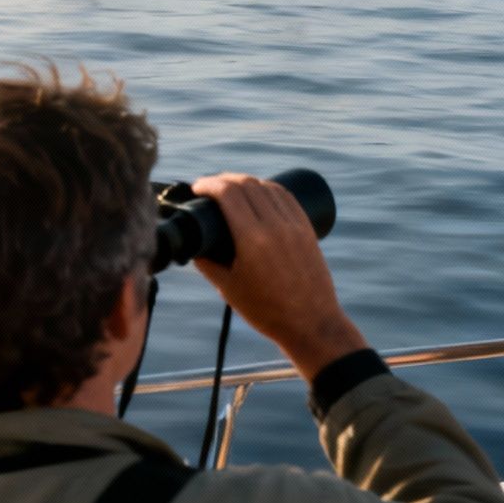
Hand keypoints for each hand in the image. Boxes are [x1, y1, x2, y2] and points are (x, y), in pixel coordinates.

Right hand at [188, 174, 368, 379]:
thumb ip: (206, 263)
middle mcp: (275, 226)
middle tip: (210, 187)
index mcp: (252, 240)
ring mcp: (294, 225)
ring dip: (246, 181)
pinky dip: (268, 187)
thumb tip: (192, 245)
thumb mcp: (228, 288)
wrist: (311, 324)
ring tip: (232, 189)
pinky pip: (286, 197)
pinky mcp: (307, 229)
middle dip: (224, 179)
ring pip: (267, 186)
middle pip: (246, 184)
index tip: (197, 188)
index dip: (208, 184)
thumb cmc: (267, 311)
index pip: (228, 193)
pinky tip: (260, 191)